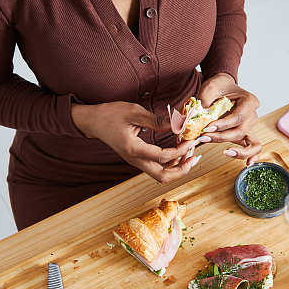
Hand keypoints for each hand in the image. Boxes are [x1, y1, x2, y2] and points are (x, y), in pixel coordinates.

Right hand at [71, 101, 200, 182]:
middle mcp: (135, 160)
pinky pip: (157, 168)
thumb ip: (157, 120)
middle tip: (194, 157)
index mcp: (133, 149)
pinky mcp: (137, 159)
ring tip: (189, 152)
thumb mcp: (134, 112)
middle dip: (182, 170)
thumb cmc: (110, 114)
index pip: (163, 157)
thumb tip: (178, 124)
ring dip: (177, 168)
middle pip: (163, 177)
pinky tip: (178, 151)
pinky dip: (170, 163)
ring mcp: (136, 162)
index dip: (180, 151)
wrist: (93, 122)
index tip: (191, 140)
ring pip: (161, 175)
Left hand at [197, 73, 262, 163]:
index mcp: (249, 101)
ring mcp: (251, 126)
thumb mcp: (209, 89)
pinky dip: (251, 156)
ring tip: (226, 152)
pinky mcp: (246, 134)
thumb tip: (196, 121)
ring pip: (252, 144)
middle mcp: (253, 114)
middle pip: (241, 132)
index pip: (237, 117)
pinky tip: (247, 164)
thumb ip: (204, 103)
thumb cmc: (218, 87)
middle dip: (222, 137)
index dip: (223, 125)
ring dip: (239, 151)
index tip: (207, 128)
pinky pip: (253, 147)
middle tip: (203, 137)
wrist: (222, 87)